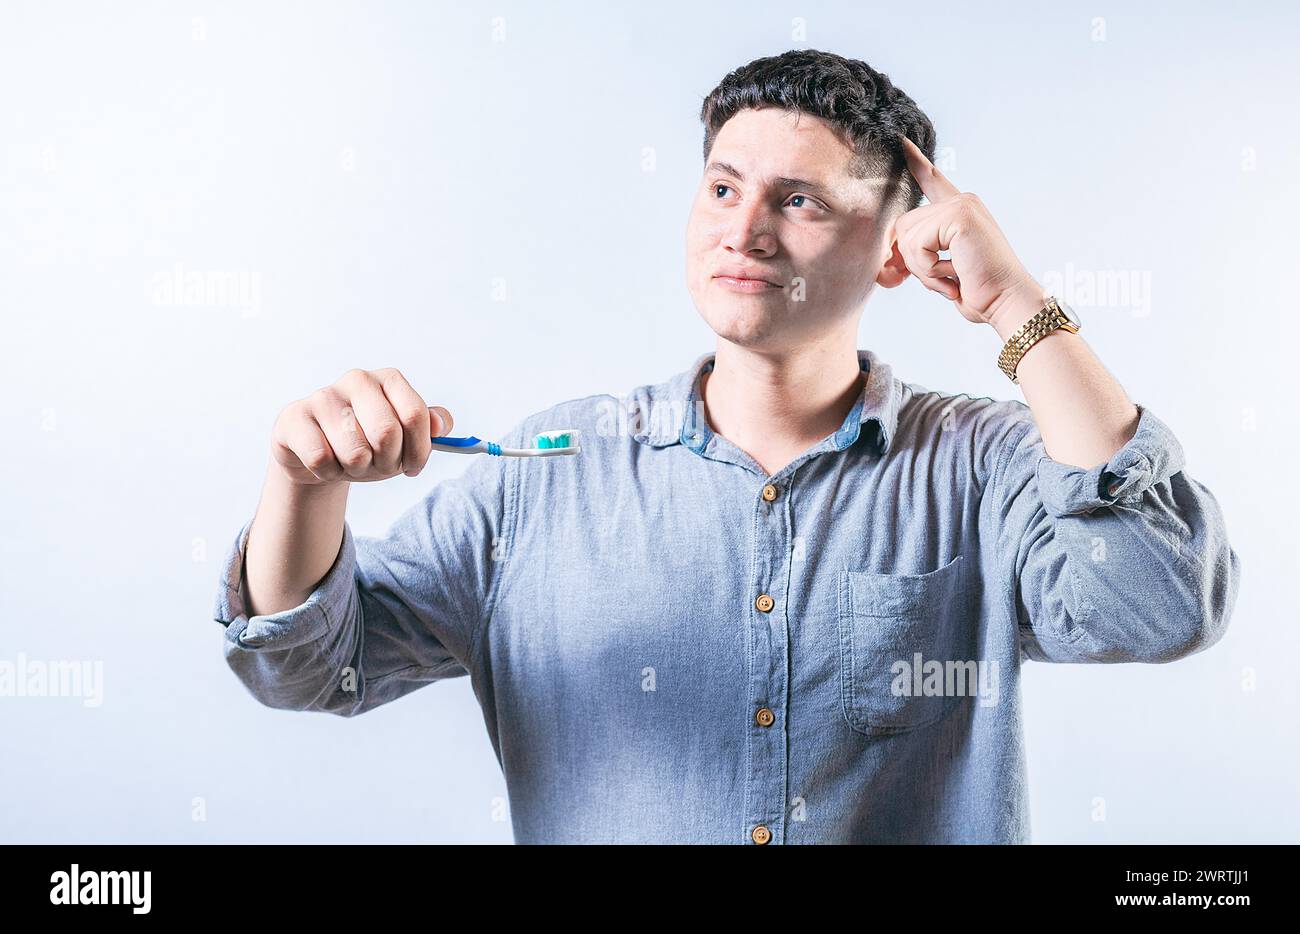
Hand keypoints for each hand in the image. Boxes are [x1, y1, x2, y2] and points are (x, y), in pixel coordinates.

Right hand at [270, 368, 453, 485]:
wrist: (318, 455)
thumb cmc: (367, 442)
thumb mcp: (404, 437)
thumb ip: (431, 426)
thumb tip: (439, 426)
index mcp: (389, 380)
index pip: (415, 415)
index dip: (419, 451)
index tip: (413, 467)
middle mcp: (357, 380)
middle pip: (386, 434)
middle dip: (386, 463)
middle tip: (377, 466)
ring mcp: (323, 396)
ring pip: (355, 452)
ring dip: (357, 470)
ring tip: (350, 463)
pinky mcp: (293, 417)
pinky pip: (321, 459)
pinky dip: (328, 473)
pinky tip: (326, 464)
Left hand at [887, 136, 1042, 328]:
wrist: (1007, 301)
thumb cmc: (979, 292)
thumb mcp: (942, 272)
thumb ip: (919, 257)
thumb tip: (886, 260)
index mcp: (960, 211)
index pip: (933, 181)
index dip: (916, 163)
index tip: (902, 142)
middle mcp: (962, 202)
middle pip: (902, 225)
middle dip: (912, 262)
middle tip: (944, 278)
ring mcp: (961, 205)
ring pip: (906, 236)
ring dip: (922, 269)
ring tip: (952, 277)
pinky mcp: (959, 215)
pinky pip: (917, 244)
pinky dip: (929, 269)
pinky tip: (954, 274)